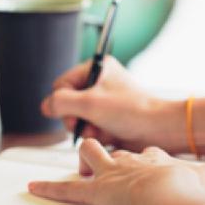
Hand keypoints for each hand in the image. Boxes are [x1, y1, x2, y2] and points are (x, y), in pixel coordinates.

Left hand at [28, 139, 204, 204]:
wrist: (170, 194)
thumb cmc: (189, 190)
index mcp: (154, 158)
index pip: (146, 153)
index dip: (146, 160)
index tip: (152, 167)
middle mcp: (130, 161)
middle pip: (115, 149)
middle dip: (111, 154)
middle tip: (115, 168)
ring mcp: (111, 174)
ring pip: (91, 154)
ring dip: (86, 161)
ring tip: (86, 169)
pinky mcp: (96, 192)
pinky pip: (67, 189)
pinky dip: (49, 188)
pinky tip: (34, 186)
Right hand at [41, 56, 184, 152]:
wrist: (159, 129)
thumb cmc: (131, 110)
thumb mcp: (89, 103)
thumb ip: (61, 103)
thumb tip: (45, 106)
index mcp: (97, 68)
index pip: (61, 84)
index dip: (63, 101)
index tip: (74, 110)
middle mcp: (100, 83)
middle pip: (68, 102)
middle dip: (74, 117)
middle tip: (83, 124)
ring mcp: (105, 102)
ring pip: (78, 118)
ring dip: (84, 128)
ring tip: (97, 131)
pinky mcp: (110, 119)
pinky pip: (90, 127)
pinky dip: (94, 134)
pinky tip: (105, 136)